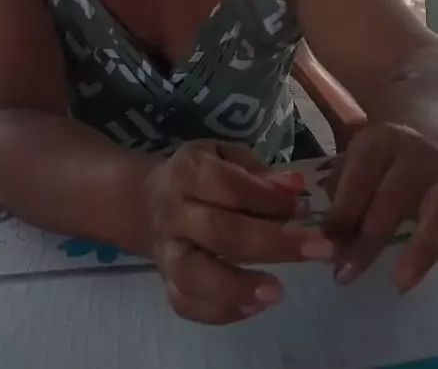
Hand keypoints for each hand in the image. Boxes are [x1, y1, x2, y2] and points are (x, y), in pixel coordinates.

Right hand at [144, 140, 334, 324]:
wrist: (149, 201)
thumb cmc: (201, 176)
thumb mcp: (226, 157)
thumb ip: (259, 172)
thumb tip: (295, 187)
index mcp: (187, 173)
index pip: (227, 185)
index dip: (266, 197)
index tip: (302, 206)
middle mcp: (173, 213)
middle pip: (219, 232)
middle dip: (272, 243)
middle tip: (319, 250)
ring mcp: (166, 251)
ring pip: (193, 275)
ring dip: (238, 287)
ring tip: (279, 293)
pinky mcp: (165, 282)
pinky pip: (186, 304)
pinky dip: (220, 312)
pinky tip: (256, 307)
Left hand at [326, 123, 437, 292]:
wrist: (426, 137)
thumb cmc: (383, 159)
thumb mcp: (358, 160)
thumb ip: (342, 191)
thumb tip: (325, 238)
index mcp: (379, 143)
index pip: (359, 180)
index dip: (342, 215)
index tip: (325, 244)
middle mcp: (414, 154)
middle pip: (392, 199)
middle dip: (369, 240)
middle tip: (346, 273)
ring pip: (434, 214)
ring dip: (418, 251)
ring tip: (400, 283)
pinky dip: (434, 250)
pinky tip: (418, 273)